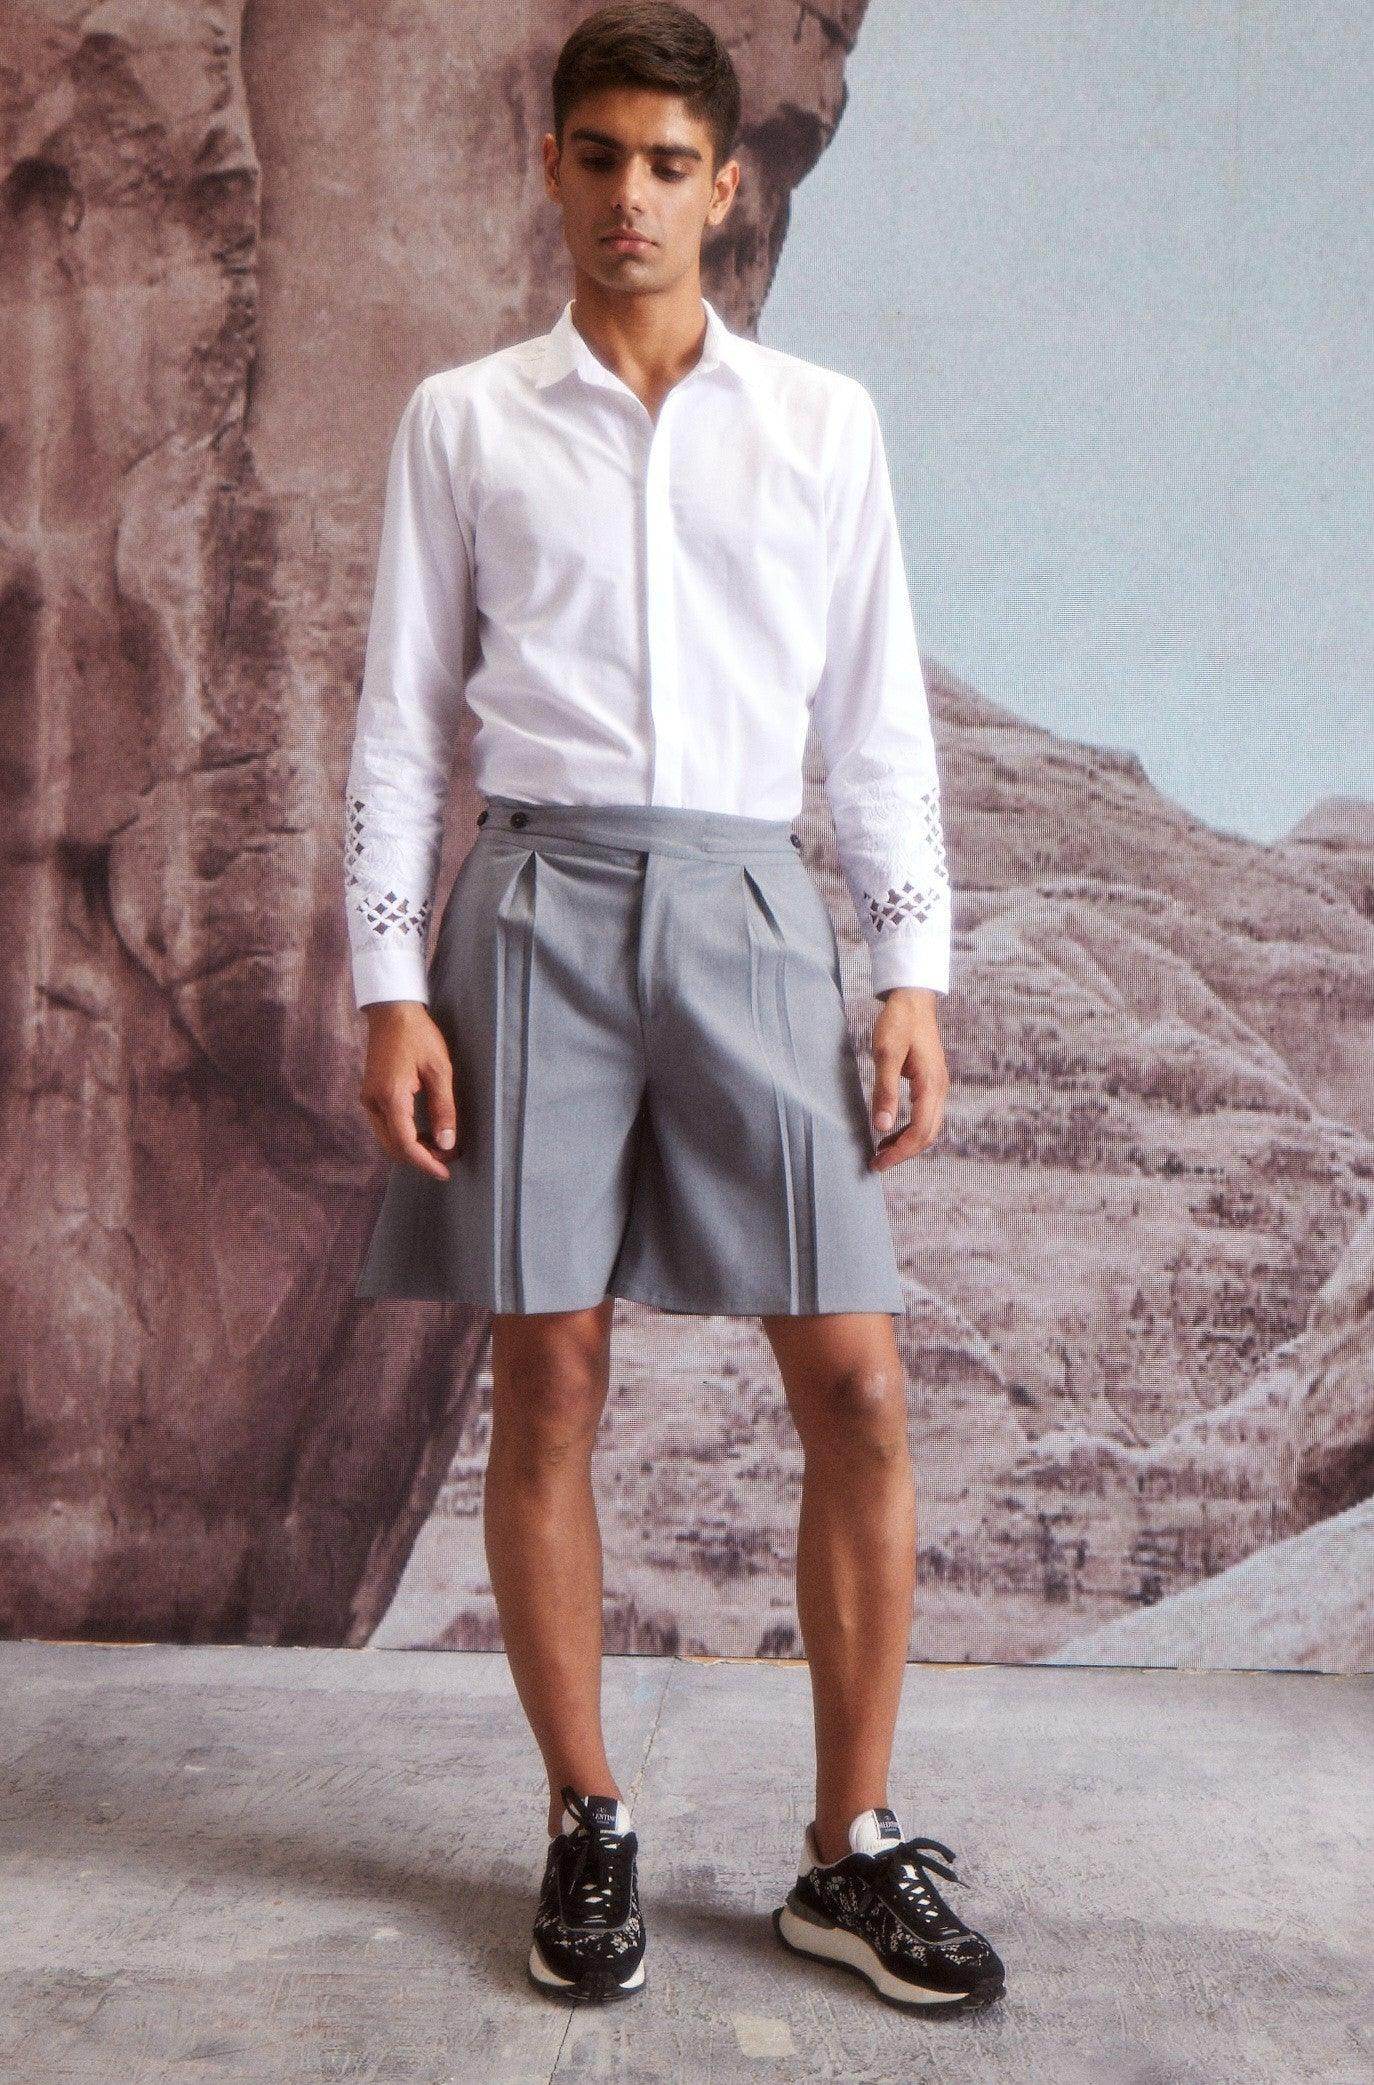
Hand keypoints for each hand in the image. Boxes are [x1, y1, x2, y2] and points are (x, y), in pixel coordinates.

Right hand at [358, 1001, 458, 1179]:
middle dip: (420, 1158)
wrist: (392, 1011)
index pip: (405, 1145)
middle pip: (393, 1147)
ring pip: (387, 1139)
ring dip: (412, 1148)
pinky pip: (385, 1126)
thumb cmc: (418, 1035)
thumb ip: (443, 1109)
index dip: (426, 1163)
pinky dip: (403, 1135)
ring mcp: (368, 1099)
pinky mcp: (370, 1094)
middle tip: (448, 1157)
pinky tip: (424, 1132)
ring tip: (440, 1145)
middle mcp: (373, 1102)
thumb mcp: (440, 1070)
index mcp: (390, 1097)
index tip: (445, 1172)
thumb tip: (446, 1143)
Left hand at [867, 986, 948, 1170]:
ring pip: (928, 1127)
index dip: (900, 1152)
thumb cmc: (899, 1023)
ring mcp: (938, 1086)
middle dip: (904, 1153)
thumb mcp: (886, 1055)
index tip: (878, 1163)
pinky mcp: (932, 1082)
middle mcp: (940, 1089)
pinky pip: (925, 1115)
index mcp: (931, 1085)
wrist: (913, 999)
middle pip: (927, 1135)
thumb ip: (884, 1091)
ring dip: (907, 1143)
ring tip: (881, 1151)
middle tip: (877, 1164)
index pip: (920, 1132)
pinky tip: (891, 1130)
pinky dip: (910, 1129)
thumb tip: (881, 1126)